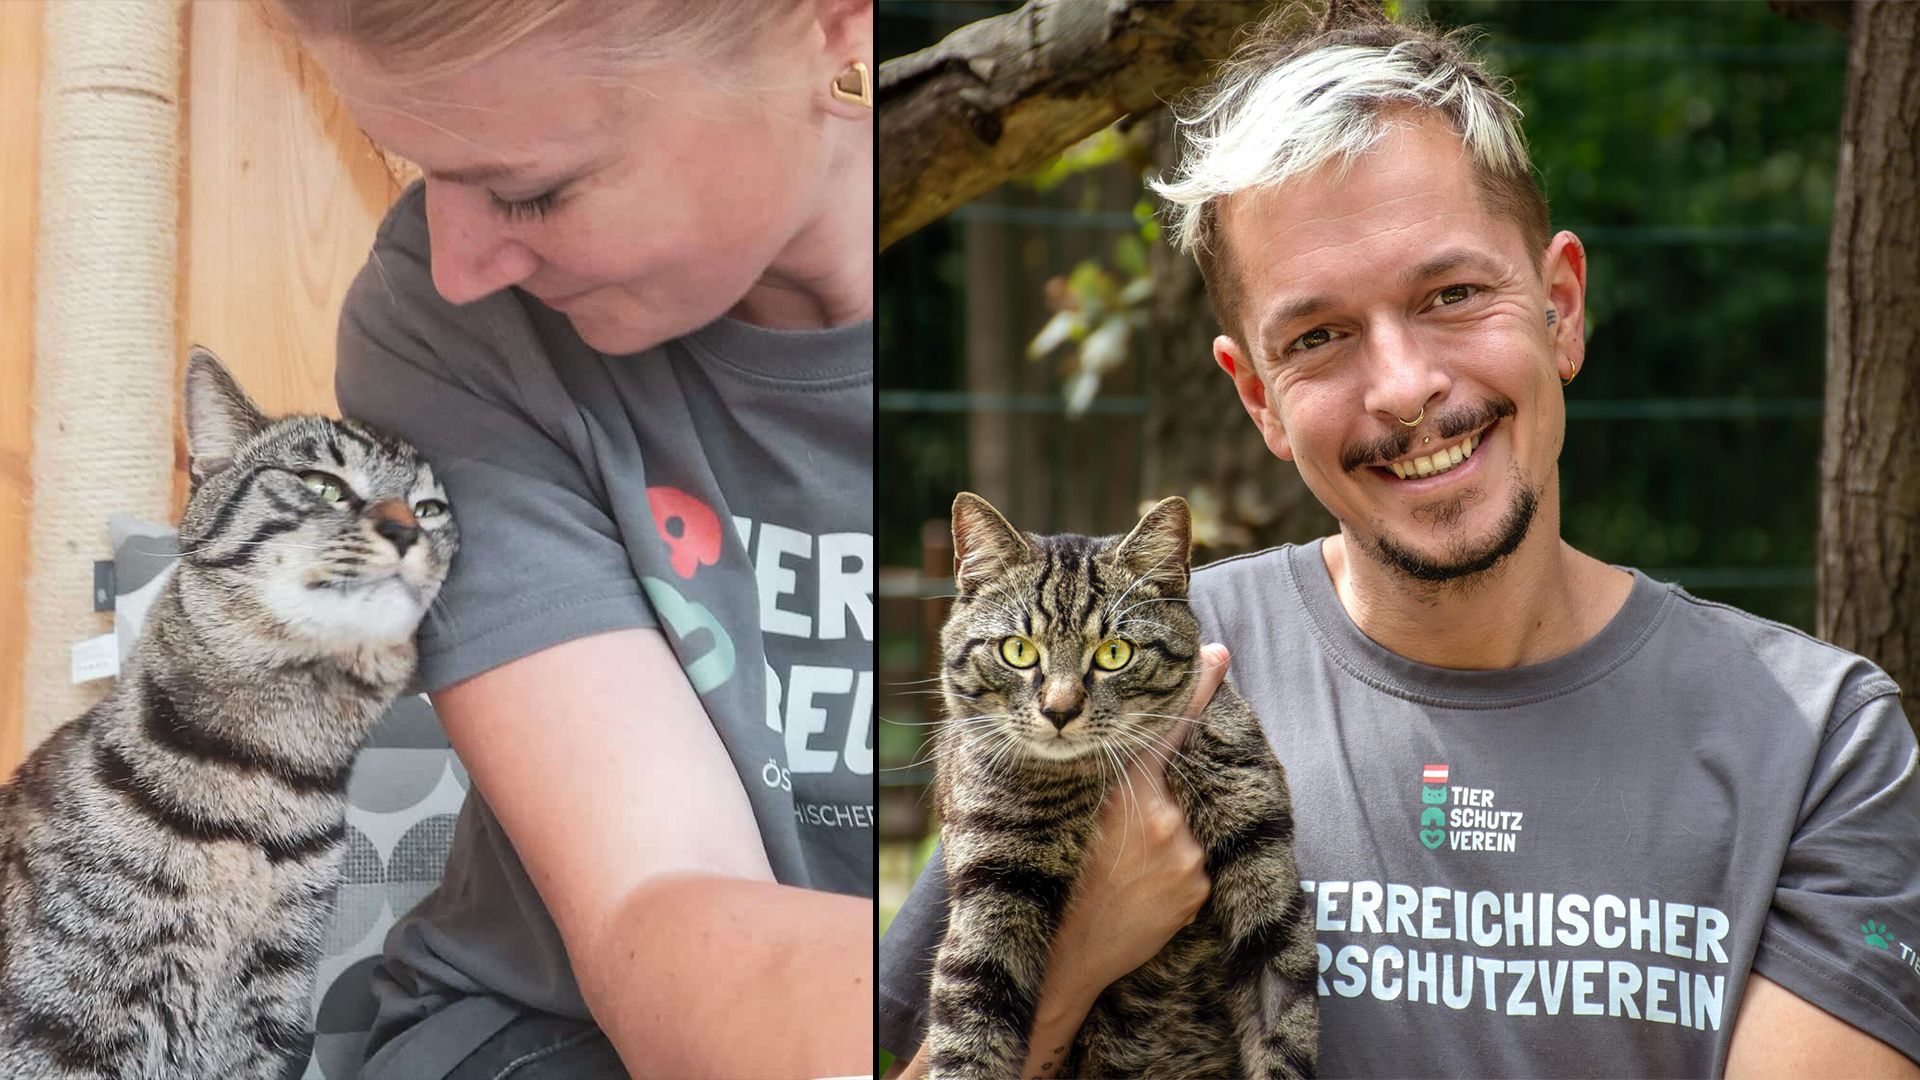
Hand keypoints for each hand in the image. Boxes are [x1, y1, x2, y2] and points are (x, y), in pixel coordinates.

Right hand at [1043, 644, 1230, 1007]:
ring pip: (1186, 827)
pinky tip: (1140, 891)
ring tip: (1125, 874)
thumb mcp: (1068, 813)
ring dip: (1164, 840)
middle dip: (1160, 799)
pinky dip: (1172, 870)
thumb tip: (1127, 754)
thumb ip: (1103, 780)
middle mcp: (1166, 818)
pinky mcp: (1199, 888)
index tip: (1216, 654)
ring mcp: (1187, 855)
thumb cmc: (1056, 878)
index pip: (1168, 728)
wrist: (1066, 954)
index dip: (1195, 688)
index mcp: (1128, 790)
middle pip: (1177, 785)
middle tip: (1129, 832)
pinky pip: (1193, 863)